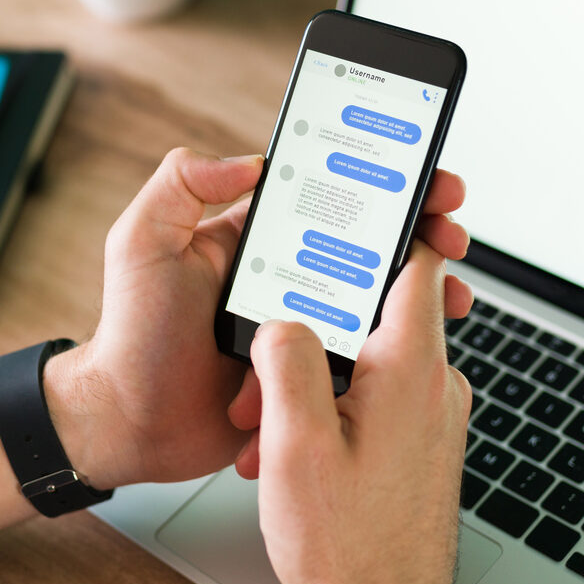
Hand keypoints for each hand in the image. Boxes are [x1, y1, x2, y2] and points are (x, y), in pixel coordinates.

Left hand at [46, 148, 470, 491]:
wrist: (129, 423)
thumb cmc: (130, 335)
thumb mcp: (141, 243)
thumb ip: (179, 186)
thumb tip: (248, 159)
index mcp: (258, 237)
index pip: (333, 196)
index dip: (385, 183)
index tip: (426, 180)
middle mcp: (288, 276)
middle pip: (372, 244)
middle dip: (423, 233)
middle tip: (452, 237)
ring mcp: (304, 326)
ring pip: (379, 301)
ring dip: (424, 291)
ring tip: (454, 293)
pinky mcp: (311, 374)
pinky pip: (365, 359)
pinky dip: (400, 349)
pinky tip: (426, 345)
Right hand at [245, 240, 472, 583]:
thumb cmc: (348, 547)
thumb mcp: (297, 443)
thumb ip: (287, 361)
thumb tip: (281, 319)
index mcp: (412, 370)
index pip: (415, 263)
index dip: (387, 225)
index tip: (355, 207)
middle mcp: (434, 386)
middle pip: (376, 309)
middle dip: (314, 324)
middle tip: (267, 357)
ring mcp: (430, 417)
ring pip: (365, 361)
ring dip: (313, 378)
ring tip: (268, 426)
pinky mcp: (418, 445)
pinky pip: (371, 400)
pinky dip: (328, 410)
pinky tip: (290, 449)